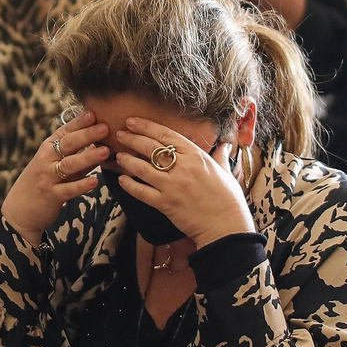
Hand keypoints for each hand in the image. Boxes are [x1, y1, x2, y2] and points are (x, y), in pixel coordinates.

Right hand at [0, 111, 106, 241]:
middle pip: (68, 144)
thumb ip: (76, 155)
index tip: (94, 113)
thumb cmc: (43, 183)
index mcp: (48, 148)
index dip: (80, 122)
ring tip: (105, 151)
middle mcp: (46, 159)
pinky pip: (68, 189)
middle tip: (105, 127)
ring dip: (88, 157)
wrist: (19, 209)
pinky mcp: (51, 195)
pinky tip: (95, 181)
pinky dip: (82, 185)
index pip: (65, 131)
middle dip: (87, 135)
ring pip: (69, 164)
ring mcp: (48, 177)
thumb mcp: (55, 164)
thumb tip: (101, 143)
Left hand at [111, 117, 254, 246]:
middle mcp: (182, 167)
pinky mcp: (165, 204)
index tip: (132, 121)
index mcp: (196, 155)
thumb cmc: (228, 198)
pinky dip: (129, 185)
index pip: (165, 135)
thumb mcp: (225, 171)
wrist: (226, 225)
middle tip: (119, 134)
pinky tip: (121, 180)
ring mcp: (172, 186)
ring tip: (119, 156)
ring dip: (127, 161)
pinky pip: (141, 192)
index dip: (146, 126)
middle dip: (131, 139)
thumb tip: (225, 145)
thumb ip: (220, 156)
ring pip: (142, 168)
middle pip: (150, 148)